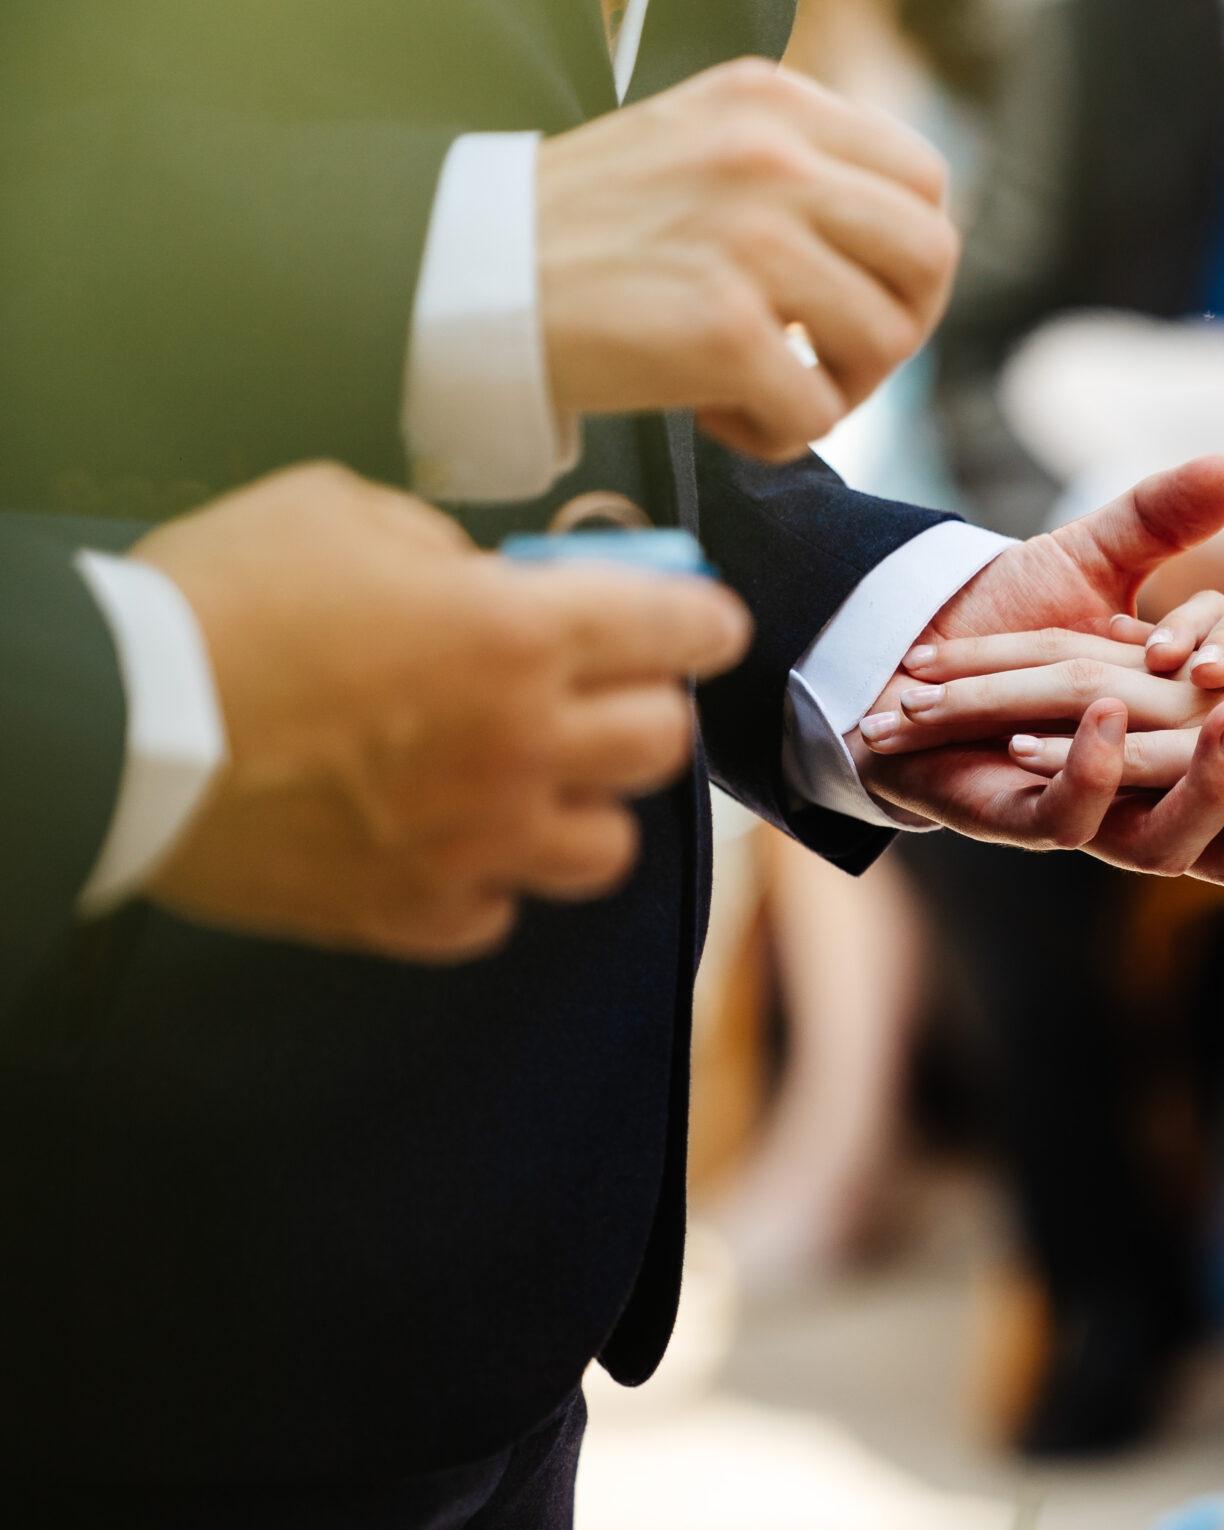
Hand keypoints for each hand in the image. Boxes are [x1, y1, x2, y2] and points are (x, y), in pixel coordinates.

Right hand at [138, 463, 752, 959]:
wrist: (111, 720)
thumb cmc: (218, 598)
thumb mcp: (342, 512)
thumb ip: (448, 548)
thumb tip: (488, 577)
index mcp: (518, 632)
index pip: (683, 629)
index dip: (700, 621)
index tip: (697, 623)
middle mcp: (521, 744)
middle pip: (662, 742)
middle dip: (641, 706)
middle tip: (599, 690)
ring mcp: (475, 840)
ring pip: (609, 848)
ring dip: (585, 807)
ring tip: (535, 778)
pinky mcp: (413, 911)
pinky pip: (500, 911)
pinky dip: (486, 880)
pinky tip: (449, 842)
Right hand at [538, 58, 958, 462]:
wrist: (470, 278)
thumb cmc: (587, 233)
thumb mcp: (699, 145)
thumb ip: (796, 168)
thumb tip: (897, 238)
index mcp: (774, 103)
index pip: (923, 180)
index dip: (906, 257)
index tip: (858, 296)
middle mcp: (771, 157)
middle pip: (931, 257)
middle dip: (896, 326)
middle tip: (829, 357)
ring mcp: (751, 240)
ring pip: (887, 340)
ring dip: (838, 387)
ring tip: (765, 384)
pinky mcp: (723, 328)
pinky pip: (817, 413)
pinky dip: (775, 434)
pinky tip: (716, 412)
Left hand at [857, 458, 1223, 881]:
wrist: (904, 657)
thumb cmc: (1000, 611)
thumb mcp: (1098, 556)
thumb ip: (1165, 517)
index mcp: (1191, 744)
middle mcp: (1153, 790)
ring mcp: (1097, 812)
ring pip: (1175, 830)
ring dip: (1206, 776)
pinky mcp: (1031, 814)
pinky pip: (1075, 809)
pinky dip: (1094, 761)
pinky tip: (1110, 711)